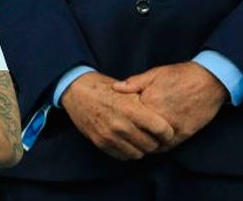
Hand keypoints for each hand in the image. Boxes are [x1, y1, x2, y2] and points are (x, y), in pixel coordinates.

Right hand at [59, 72, 174, 159]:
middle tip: (154, 135)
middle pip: (151, 145)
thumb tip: (164, 115)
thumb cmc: (103, 87)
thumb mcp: (126, 88)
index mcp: (130, 109)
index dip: (167, 131)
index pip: (161, 130)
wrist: (75, 90)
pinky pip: (123, 156)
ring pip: (138, 154)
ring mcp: (109, 136)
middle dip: (155, 141)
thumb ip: (145, 102)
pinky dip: (128, 151)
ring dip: (141, 148)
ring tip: (140, 138)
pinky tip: (127, 141)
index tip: (166, 130)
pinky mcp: (100, 143)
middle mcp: (120, 125)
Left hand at [113, 62, 227, 150]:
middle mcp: (160, 117)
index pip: (129, 117)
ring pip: (152, 142)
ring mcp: (173, 128)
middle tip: (123, 133)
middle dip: (131, 133)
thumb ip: (134, 83)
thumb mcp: (155, 73)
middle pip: (139, 132)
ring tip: (137, 139)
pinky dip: (158, 145)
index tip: (117, 119)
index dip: (122, 119)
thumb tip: (114, 87)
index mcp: (150, 101)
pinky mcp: (184, 134)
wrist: (210, 81)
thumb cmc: (181, 75)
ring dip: (144, 142)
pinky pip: (167, 145)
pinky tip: (152, 141)